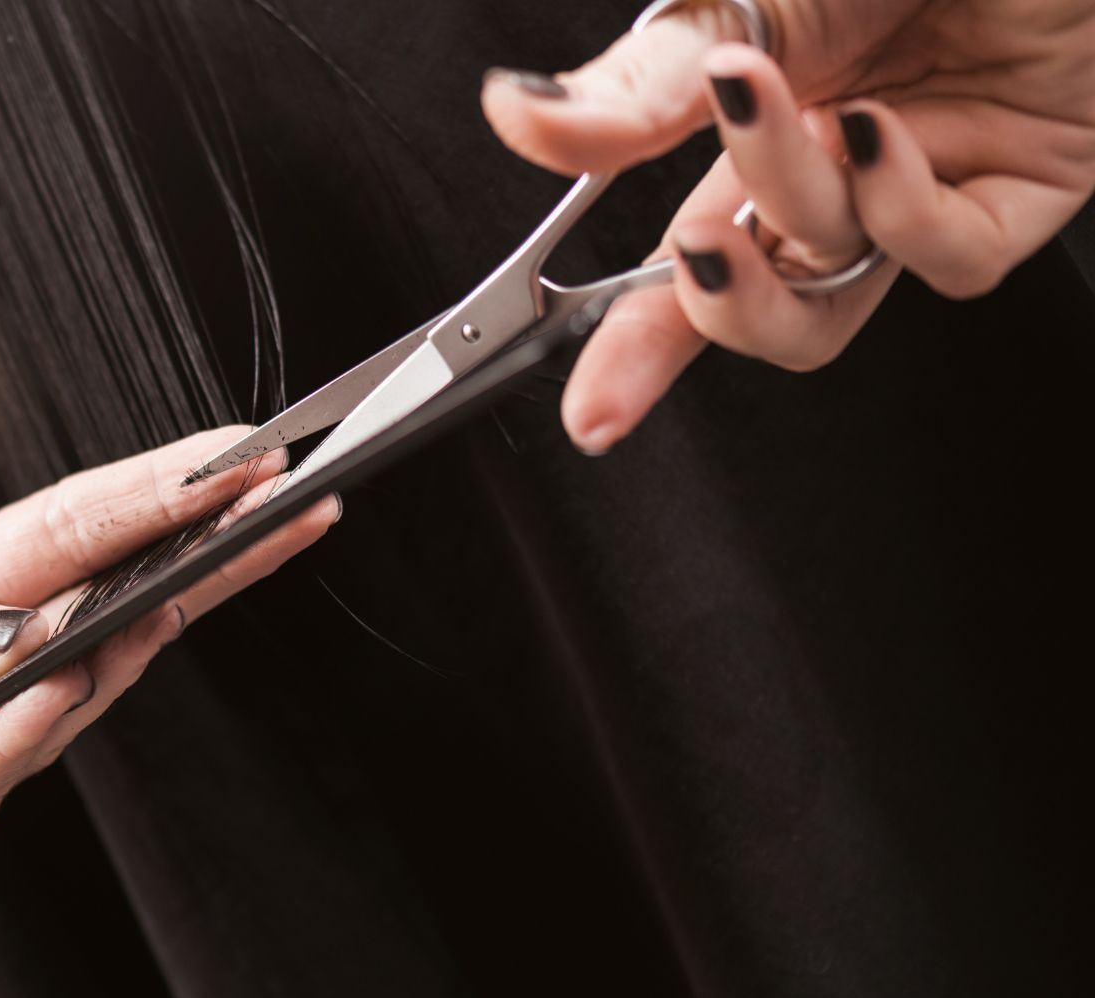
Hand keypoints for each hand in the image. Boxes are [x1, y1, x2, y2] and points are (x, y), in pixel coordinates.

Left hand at [0, 428, 336, 942]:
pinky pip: (0, 772)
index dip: (154, 493)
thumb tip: (16, 631)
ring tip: (182, 579)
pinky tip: (65, 675)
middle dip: (202, 553)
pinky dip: (36, 723)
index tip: (239, 456)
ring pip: (72, 689)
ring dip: (128, 634)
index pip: (66, 532)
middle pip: (105, 602)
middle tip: (289, 506)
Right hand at [482, 0, 1094, 453]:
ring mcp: (927, 187)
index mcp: (768, 122)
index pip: (681, 257)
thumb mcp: (741, 0)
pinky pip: (942, 260)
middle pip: (753, 304)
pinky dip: (899, 205)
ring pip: (835, 297)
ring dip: (798, 233)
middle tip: (700, 257)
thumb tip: (522, 119)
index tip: (594, 407)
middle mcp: (838, 169)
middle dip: (706, 314)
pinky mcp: (1024, 192)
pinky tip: (881, 130)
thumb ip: (639, 83)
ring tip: (803, 134)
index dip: (631, 341)